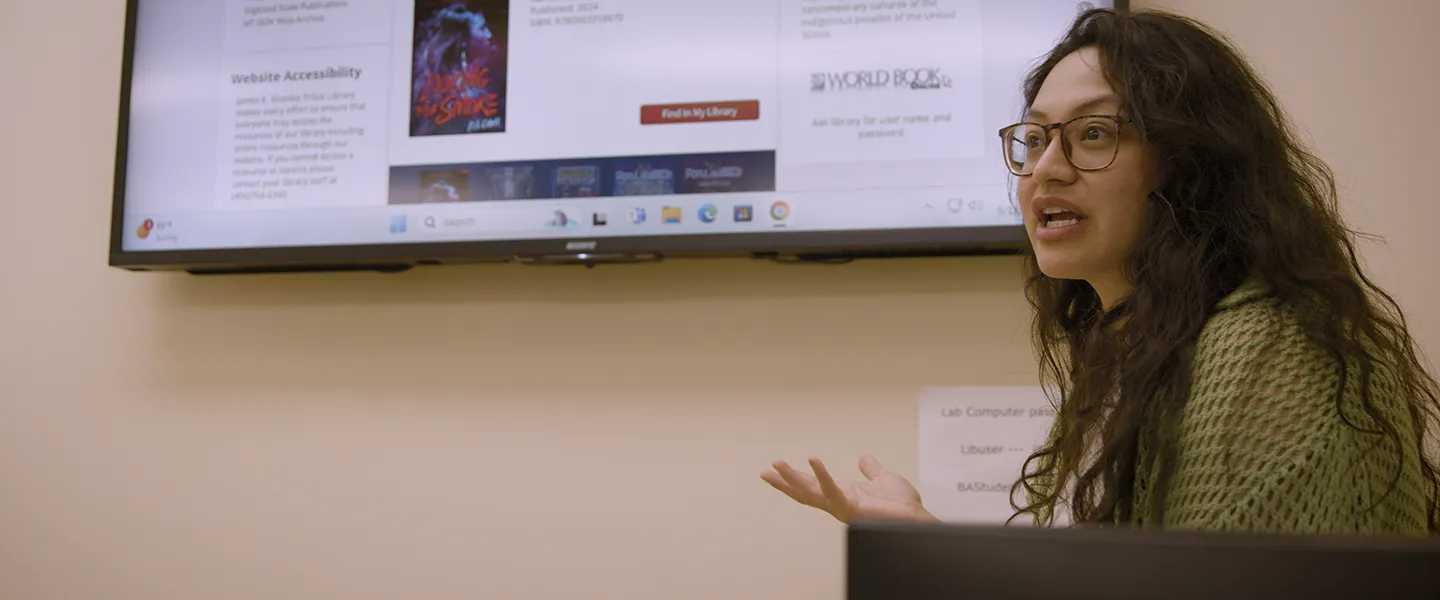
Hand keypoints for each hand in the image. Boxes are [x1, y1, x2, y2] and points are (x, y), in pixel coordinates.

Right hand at [761, 454, 938, 523]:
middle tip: (764, 471)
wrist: (915, 516)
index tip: (773, 467)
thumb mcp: (882, 478)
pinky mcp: (852, 507)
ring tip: (776, 464)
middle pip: (804, 492)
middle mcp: (837, 501)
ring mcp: (842, 506)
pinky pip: (832, 491)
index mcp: (841, 493)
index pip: (811, 484)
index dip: (793, 476)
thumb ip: (870, 469)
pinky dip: (822, 475)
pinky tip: (812, 459)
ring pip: (810, 492)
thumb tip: (864, 457)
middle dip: (783, 482)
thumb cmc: (901, 503)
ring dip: (791, 479)